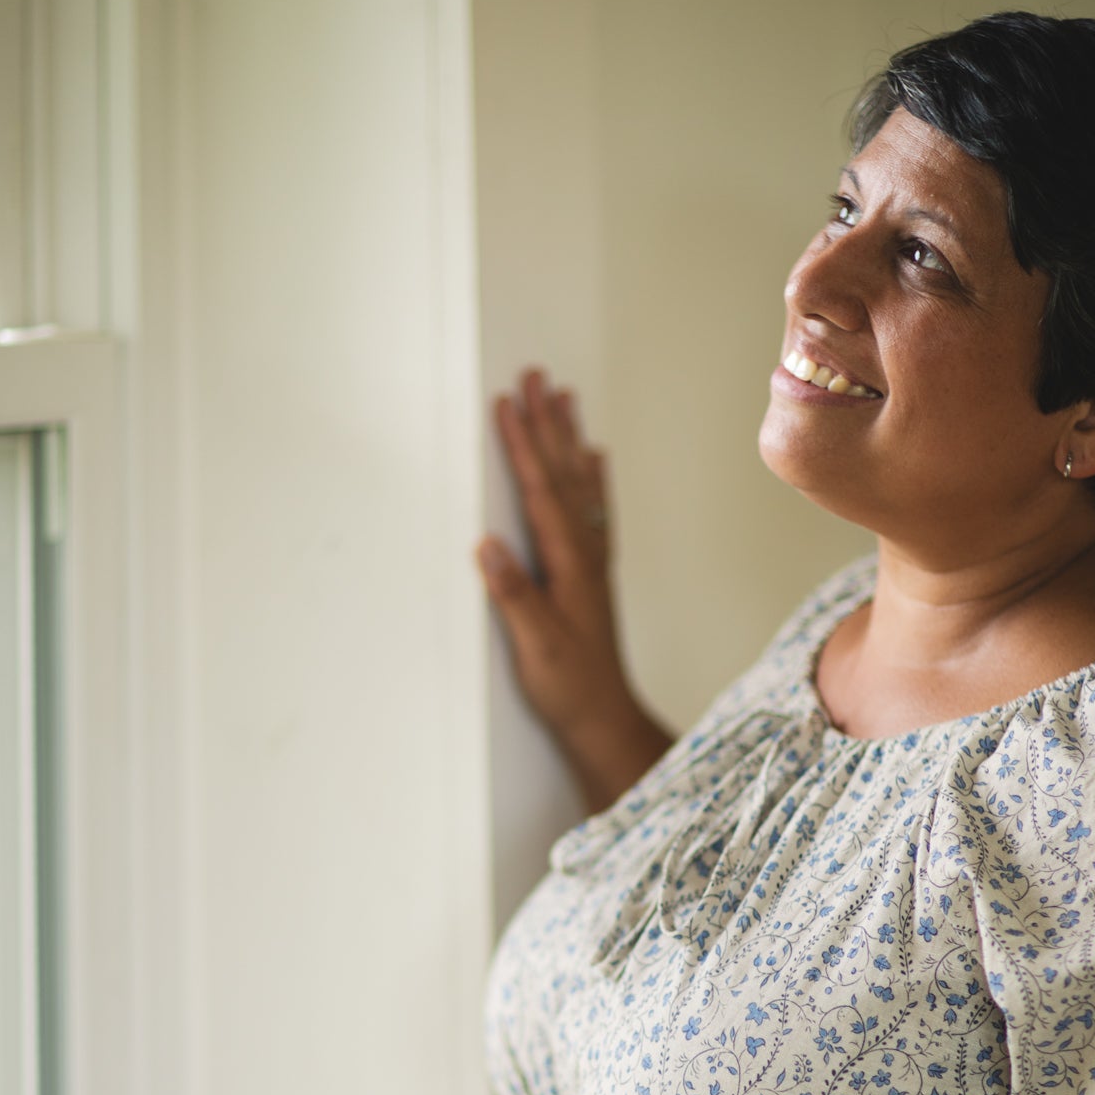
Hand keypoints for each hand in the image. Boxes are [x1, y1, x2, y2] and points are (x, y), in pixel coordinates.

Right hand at [476, 369, 668, 810]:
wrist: (605, 718)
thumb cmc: (570, 687)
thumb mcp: (536, 647)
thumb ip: (514, 596)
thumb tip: (489, 545)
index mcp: (568, 565)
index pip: (541, 492)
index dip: (522, 446)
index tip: (507, 403)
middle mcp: (585, 555)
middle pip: (564, 475)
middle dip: (548, 423)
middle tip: (539, 376)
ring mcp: (591, 563)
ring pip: (580, 485)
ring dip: (569, 440)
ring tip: (565, 398)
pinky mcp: (591, 576)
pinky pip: (593, 511)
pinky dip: (591, 479)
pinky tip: (592, 462)